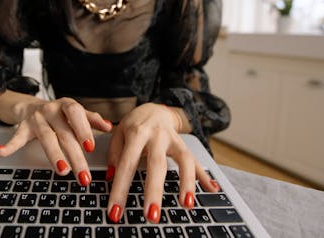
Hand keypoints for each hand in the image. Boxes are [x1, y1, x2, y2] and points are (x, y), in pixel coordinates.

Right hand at [0, 97, 111, 184]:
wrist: (32, 105)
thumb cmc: (60, 113)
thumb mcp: (76, 112)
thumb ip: (92, 120)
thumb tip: (110, 127)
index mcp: (67, 105)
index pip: (77, 114)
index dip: (84, 129)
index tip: (91, 147)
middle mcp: (51, 110)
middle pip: (65, 134)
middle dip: (76, 156)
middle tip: (84, 176)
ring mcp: (37, 119)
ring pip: (46, 138)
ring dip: (54, 155)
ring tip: (63, 171)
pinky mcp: (23, 127)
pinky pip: (16, 137)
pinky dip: (9, 145)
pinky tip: (2, 152)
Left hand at [105, 103, 219, 223]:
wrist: (154, 108)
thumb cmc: (134, 124)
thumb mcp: (119, 133)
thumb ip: (114, 154)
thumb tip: (111, 177)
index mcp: (137, 133)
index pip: (126, 164)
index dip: (120, 189)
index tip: (116, 211)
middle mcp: (157, 135)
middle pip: (157, 164)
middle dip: (154, 191)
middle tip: (151, 215)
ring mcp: (174, 140)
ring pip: (183, 160)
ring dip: (187, 182)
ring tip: (186, 204)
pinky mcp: (184, 145)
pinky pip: (196, 161)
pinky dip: (205, 176)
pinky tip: (213, 190)